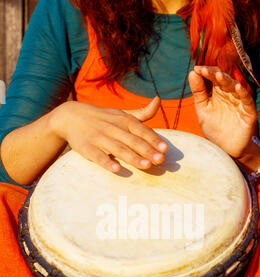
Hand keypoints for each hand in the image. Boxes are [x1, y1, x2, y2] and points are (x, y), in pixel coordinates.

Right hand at [51, 97, 167, 171]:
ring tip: (146, 166)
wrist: (70, 117)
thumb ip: (142, 112)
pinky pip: (98, 156)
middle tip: (161, 160)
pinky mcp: (87, 148)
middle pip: (133, 141)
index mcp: (124, 120)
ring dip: (133, 157)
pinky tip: (117, 169)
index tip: (165, 149)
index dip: (154, 139)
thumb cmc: (102, 118)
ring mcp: (99, 138)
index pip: (142, 130)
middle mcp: (113, 128)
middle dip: (148, 150)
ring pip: (118, 149)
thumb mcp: (122, 113)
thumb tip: (159, 100)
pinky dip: (107, 162)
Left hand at [189, 66, 257, 156]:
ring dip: (227, 80)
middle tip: (204, 71)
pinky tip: (237, 87)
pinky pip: (247, 99)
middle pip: (223, 79)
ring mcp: (240, 101)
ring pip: (235, 86)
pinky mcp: (249, 111)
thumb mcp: (203, 110)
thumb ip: (198, 92)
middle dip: (214, 74)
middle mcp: (230, 94)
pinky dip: (243, 93)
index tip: (196, 69)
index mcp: (218, 92)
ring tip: (218, 75)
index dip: (206, 72)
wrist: (228, 149)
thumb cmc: (215, 129)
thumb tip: (192, 72)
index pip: (213, 77)